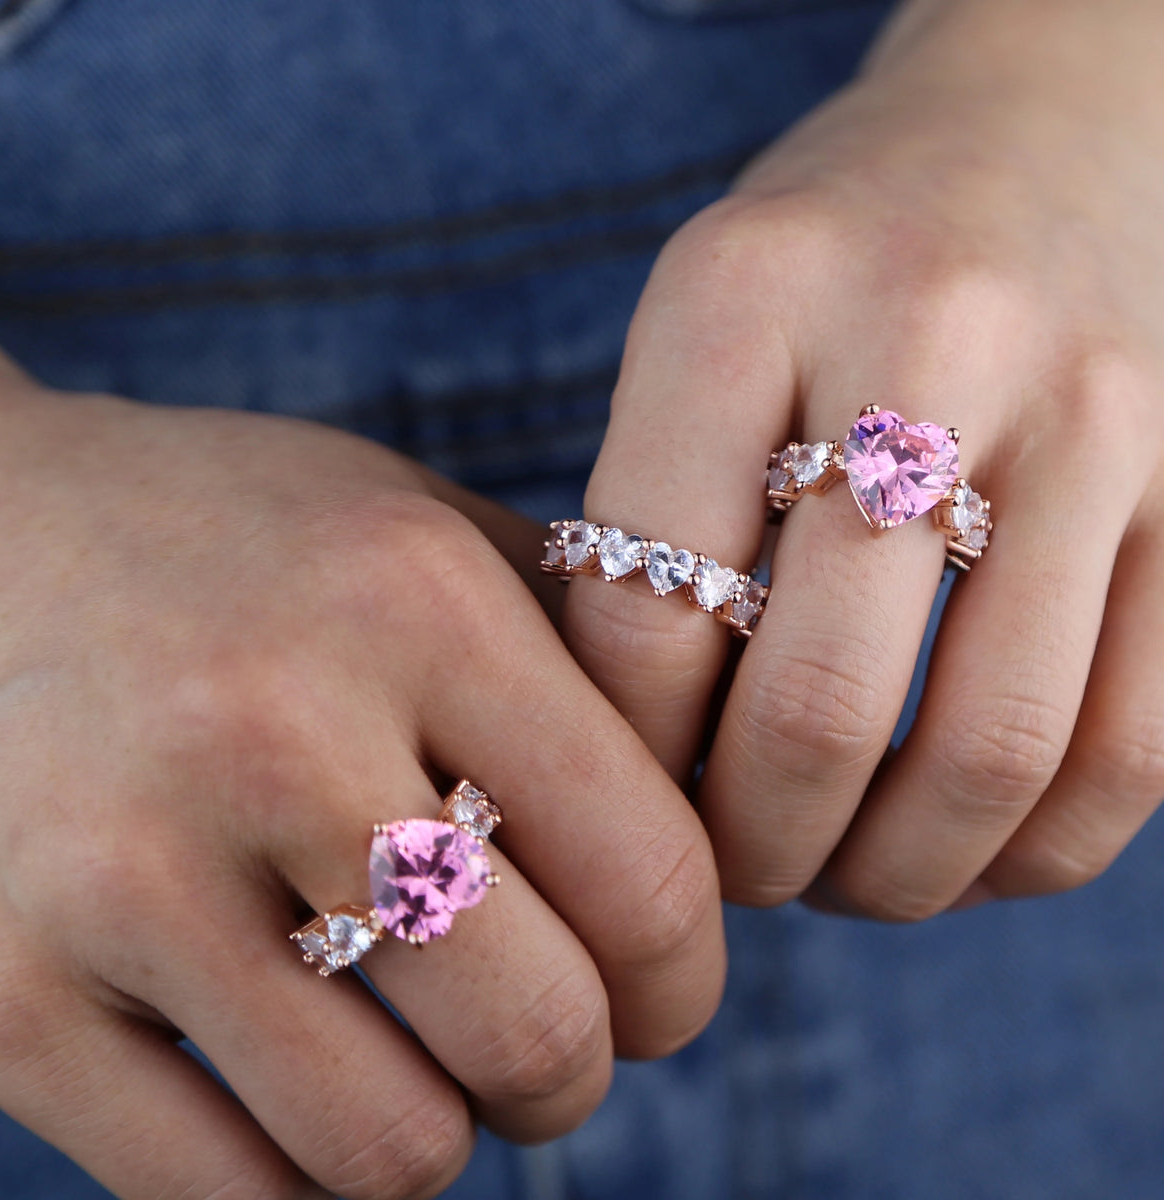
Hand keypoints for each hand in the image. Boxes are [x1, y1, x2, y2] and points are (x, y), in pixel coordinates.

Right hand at [0, 324, 723, 1198]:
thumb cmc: (248, 547)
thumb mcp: (426, 534)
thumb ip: (582, 659)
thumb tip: (720, 818)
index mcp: (413, 602)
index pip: (654, 878)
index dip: (691, 974)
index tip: (665, 980)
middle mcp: (270, 727)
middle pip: (541, 1030)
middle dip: (582, 1065)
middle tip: (554, 1028)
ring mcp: (116, 870)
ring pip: (392, 1149)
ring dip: (449, 1129)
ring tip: (427, 1047)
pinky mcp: (1, 993)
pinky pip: (230, 1199)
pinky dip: (312, 1171)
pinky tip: (314, 1074)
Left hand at [563, 0, 1163, 918]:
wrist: (1025, 132)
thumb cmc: (818, 262)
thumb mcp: (689, 331)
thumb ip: (645, 521)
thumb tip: (637, 760)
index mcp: (741, 298)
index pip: (647, 614)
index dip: (626, 751)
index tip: (630, 784)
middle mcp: (927, 342)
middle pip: (822, 710)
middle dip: (754, 849)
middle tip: (727, 867)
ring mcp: (1091, 416)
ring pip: (990, 757)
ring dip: (891, 878)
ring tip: (832, 877)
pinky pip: (1132, 749)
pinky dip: (1029, 854)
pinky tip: (957, 850)